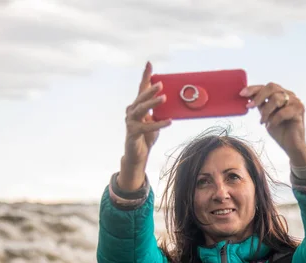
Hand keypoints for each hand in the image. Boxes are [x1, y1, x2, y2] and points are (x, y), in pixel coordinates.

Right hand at [119, 62, 170, 190]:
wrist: (138, 154)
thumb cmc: (147, 136)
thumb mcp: (155, 121)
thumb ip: (160, 112)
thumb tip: (175, 103)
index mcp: (137, 106)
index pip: (141, 88)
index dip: (145, 76)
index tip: (149, 64)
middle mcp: (131, 111)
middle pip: (140, 97)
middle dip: (150, 90)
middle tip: (161, 84)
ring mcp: (130, 122)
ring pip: (141, 109)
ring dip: (152, 103)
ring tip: (164, 98)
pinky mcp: (133, 132)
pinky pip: (146, 127)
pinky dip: (158, 124)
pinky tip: (169, 122)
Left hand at [240, 83, 305, 164]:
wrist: (291, 145)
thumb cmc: (279, 130)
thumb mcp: (265, 115)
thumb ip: (260, 105)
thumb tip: (247, 96)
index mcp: (281, 94)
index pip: (266, 87)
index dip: (253, 88)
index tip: (242, 94)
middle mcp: (289, 95)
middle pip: (272, 87)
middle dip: (258, 96)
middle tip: (250, 106)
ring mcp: (296, 101)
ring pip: (276, 99)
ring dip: (266, 111)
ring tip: (263, 121)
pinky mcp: (300, 110)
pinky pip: (282, 112)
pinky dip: (273, 120)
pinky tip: (271, 126)